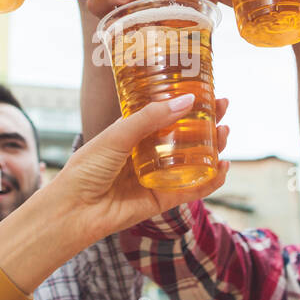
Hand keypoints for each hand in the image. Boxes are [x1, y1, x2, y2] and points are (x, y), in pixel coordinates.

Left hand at [55, 94, 229, 239]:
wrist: (74, 209)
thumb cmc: (87, 168)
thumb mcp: (117, 134)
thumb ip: (151, 118)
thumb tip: (188, 101)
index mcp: (134, 133)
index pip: (167, 114)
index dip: (188, 103)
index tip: (207, 89)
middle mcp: (148, 153)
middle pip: (186, 136)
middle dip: (207, 122)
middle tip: (224, 108)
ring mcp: (157, 176)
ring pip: (194, 161)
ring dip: (213, 148)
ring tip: (225, 133)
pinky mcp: (163, 200)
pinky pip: (193, 189)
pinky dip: (211, 181)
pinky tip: (223, 167)